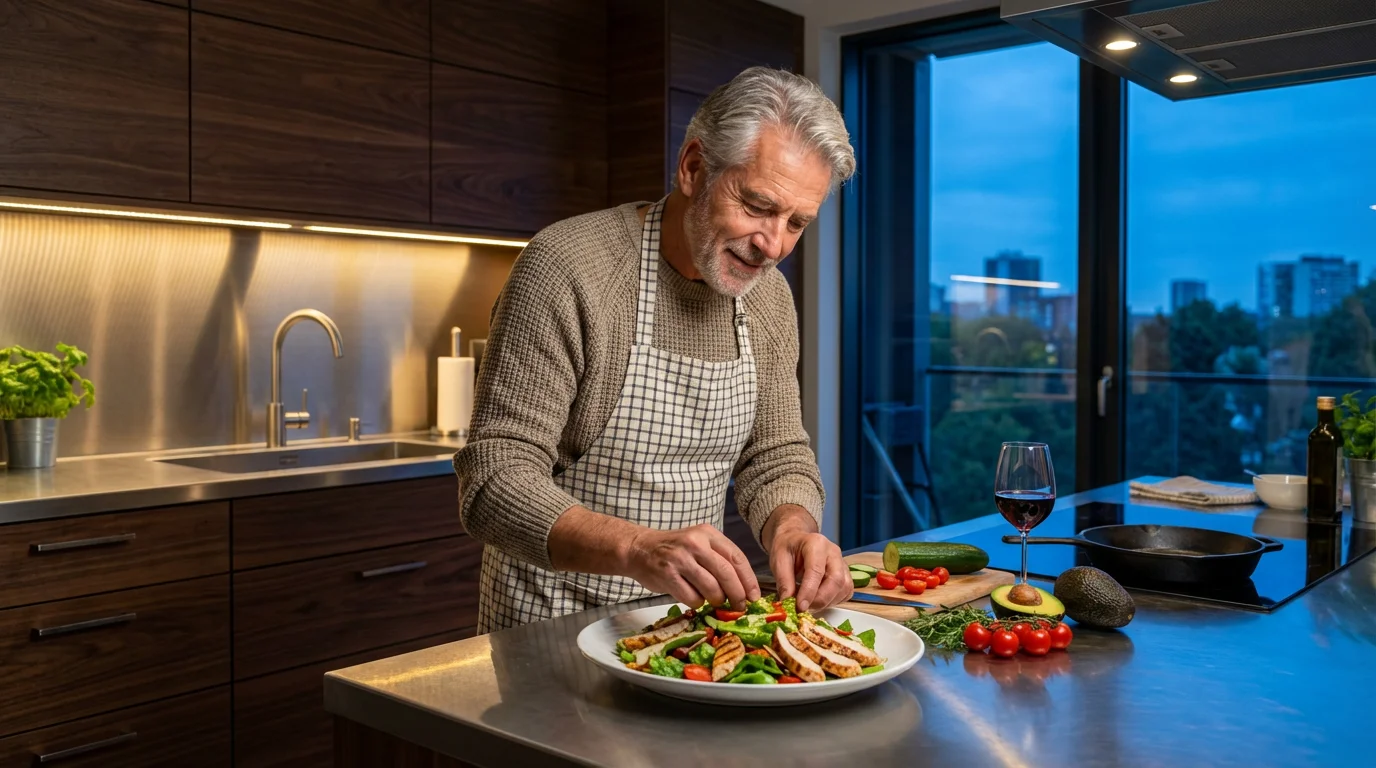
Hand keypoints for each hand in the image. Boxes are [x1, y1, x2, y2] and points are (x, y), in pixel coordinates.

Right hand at [624, 524, 760, 608]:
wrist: (639, 548)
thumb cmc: (674, 549)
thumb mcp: (698, 542)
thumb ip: (719, 558)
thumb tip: (744, 588)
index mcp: (707, 533)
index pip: (736, 557)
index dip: (748, 579)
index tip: (754, 595)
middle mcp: (695, 543)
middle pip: (726, 574)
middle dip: (737, 595)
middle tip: (740, 606)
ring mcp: (680, 559)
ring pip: (711, 588)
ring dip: (717, 600)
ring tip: (715, 601)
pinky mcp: (667, 576)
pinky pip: (693, 598)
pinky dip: (697, 603)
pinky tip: (694, 598)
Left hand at [768, 517, 851, 612]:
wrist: (796, 541)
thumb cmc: (788, 548)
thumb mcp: (778, 560)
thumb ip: (784, 581)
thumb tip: (787, 602)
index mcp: (816, 544)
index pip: (816, 570)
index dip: (809, 591)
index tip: (800, 606)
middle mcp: (834, 552)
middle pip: (836, 580)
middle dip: (820, 599)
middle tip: (804, 609)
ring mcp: (842, 563)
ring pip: (844, 588)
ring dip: (827, 602)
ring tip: (808, 604)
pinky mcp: (845, 575)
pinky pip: (846, 592)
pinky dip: (834, 601)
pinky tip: (818, 600)